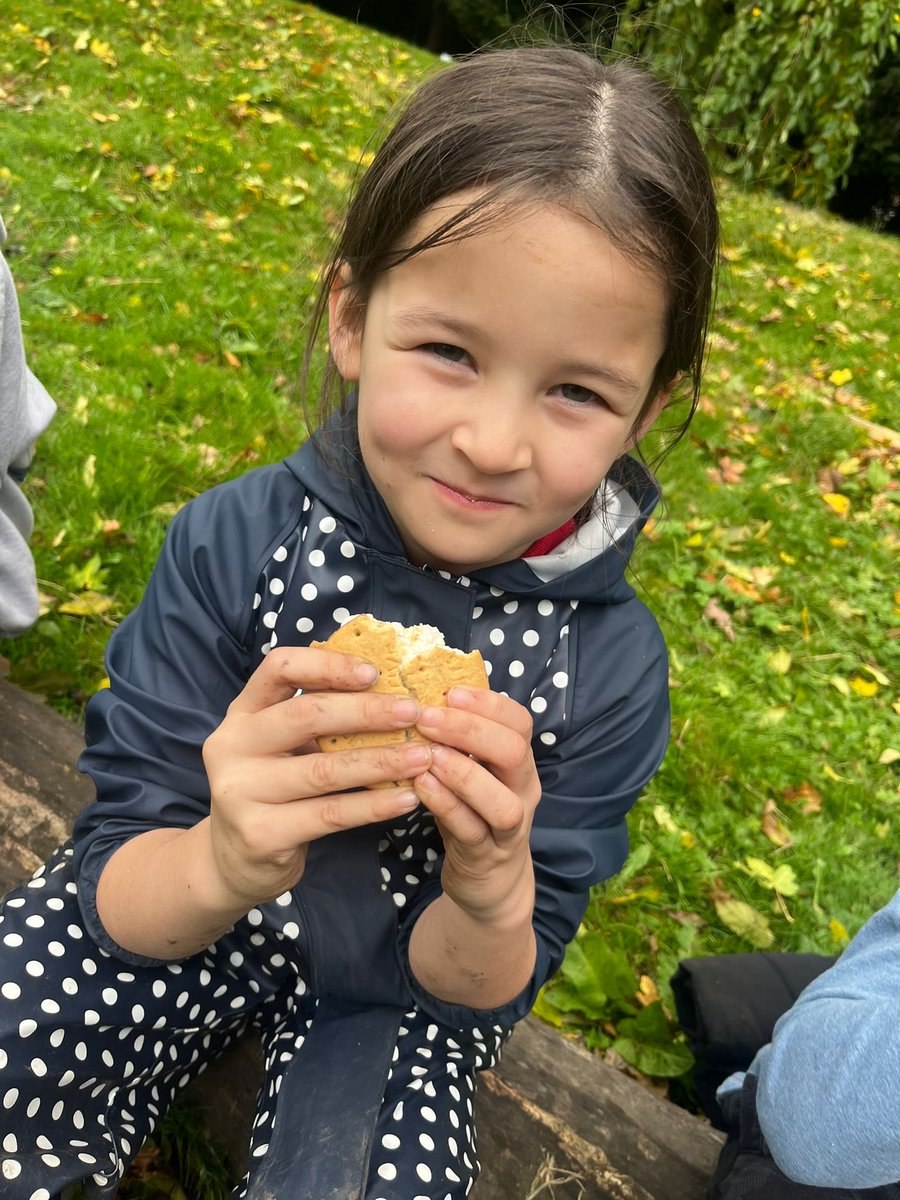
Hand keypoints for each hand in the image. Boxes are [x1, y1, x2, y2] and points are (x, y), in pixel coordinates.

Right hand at [202, 647, 430, 908]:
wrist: (234, 861)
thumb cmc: (275, 790)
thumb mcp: (282, 745)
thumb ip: (317, 718)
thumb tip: (392, 691)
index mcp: (243, 712)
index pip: (279, 667)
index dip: (328, 664)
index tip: (375, 673)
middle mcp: (233, 745)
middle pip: (306, 715)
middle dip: (367, 712)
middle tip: (413, 713)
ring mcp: (241, 791)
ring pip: (323, 769)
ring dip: (381, 761)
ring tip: (422, 757)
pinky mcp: (260, 833)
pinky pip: (330, 814)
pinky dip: (374, 805)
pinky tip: (406, 799)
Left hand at [412, 687, 539, 925]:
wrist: (488, 881)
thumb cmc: (471, 812)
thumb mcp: (471, 771)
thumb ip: (457, 739)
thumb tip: (421, 690)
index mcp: (518, 762)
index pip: (520, 722)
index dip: (488, 703)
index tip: (450, 691)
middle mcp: (521, 790)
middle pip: (514, 752)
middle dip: (470, 730)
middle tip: (428, 717)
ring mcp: (507, 827)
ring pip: (501, 800)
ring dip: (463, 772)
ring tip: (427, 754)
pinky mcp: (485, 856)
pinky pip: (471, 830)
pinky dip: (446, 806)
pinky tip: (420, 786)